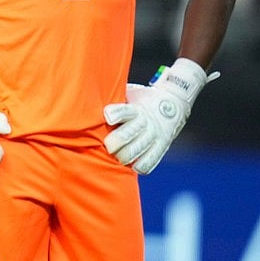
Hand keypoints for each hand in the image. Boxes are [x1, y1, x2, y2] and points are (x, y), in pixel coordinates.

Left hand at [103, 58, 216, 174]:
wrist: (171, 103)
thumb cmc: (139, 100)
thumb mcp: (128, 94)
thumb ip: (112, 97)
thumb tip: (88, 98)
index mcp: (136, 108)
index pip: (125, 111)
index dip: (116, 113)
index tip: (108, 117)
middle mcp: (146, 121)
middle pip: (130, 133)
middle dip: (117, 141)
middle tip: (108, 146)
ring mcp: (155, 135)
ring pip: (140, 148)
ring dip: (127, 155)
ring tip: (118, 158)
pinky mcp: (161, 146)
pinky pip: (152, 160)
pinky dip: (142, 165)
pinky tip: (133, 166)